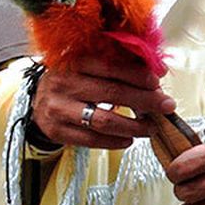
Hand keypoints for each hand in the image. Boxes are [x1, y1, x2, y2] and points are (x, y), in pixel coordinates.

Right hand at [31, 54, 175, 151]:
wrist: (37, 98)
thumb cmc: (74, 78)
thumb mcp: (90, 64)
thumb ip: (121, 64)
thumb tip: (159, 71)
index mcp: (75, 62)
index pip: (112, 67)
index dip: (138, 75)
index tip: (158, 82)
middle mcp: (64, 84)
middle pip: (112, 94)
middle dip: (145, 101)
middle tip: (167, 106)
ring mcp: (58, 109)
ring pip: (102, 121)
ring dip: (133, 126)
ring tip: (151, 128)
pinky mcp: (56, 131)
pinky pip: (90, 140)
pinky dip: (113, 142)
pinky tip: (129, 139)